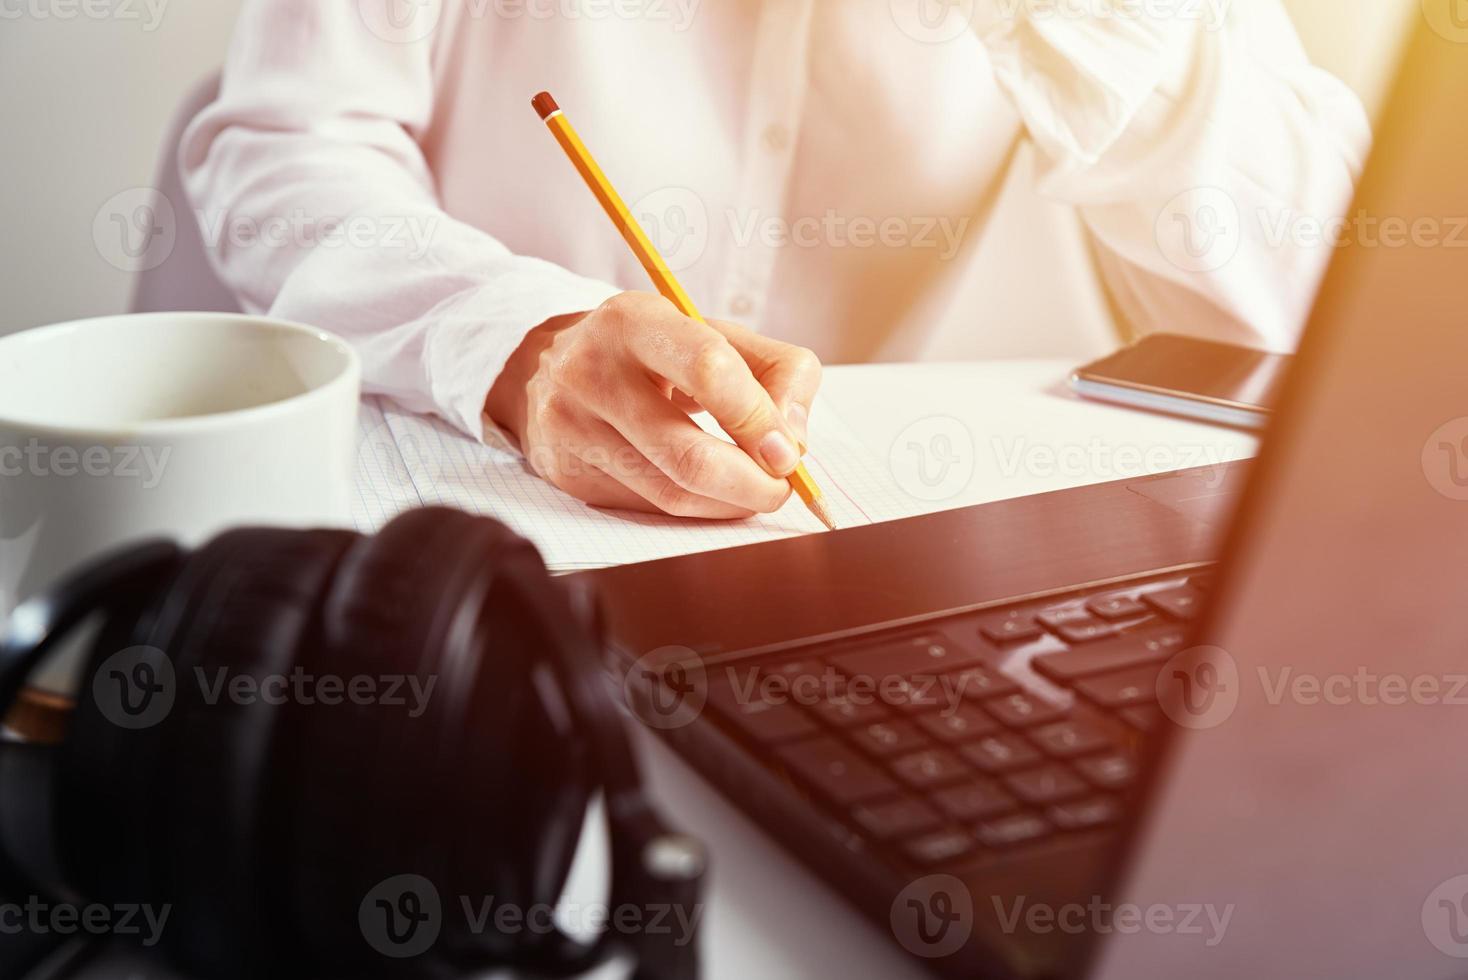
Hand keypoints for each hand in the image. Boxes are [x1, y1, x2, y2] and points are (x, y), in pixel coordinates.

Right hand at [485, 291, 821, 518]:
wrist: (554, 368)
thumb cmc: (655, 351)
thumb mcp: (716, 334)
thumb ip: (778, 372)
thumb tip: (794, 442)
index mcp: (633, 321)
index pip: (708, 370)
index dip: (759, 419)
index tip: (789, 452)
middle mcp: (590, 372)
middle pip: (688, 455)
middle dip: (752, 484)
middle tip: (780, 487)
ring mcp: (571, 427)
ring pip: (671, 493)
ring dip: (729, 504)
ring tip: (754, 491)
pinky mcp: (568, 473)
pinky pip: (648, 509)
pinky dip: (694, 508)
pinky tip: (708, 492)